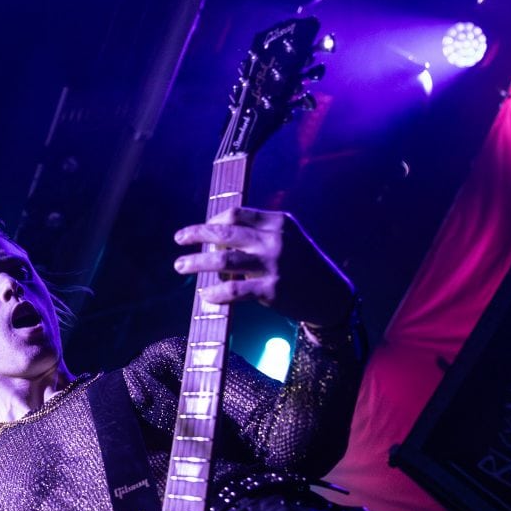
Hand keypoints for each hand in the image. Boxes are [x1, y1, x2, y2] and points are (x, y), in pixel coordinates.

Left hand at [173, 207, 354, 328]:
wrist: (331, 295)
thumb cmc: (305, 267)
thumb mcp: (289, 239)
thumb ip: (261, 234)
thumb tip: (220, 238)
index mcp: (279, 222)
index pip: (237, 214)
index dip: (213, 220)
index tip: (201, 229)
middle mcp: (275, 240)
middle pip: (225, 233)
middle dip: (197, 234)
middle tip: (179, 239)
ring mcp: (273, 265)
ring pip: (224, 261)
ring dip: (197, 263)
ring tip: (180, 266)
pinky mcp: (272, 290)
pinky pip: (235, 291)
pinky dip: (217, 294)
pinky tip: (206, 296)